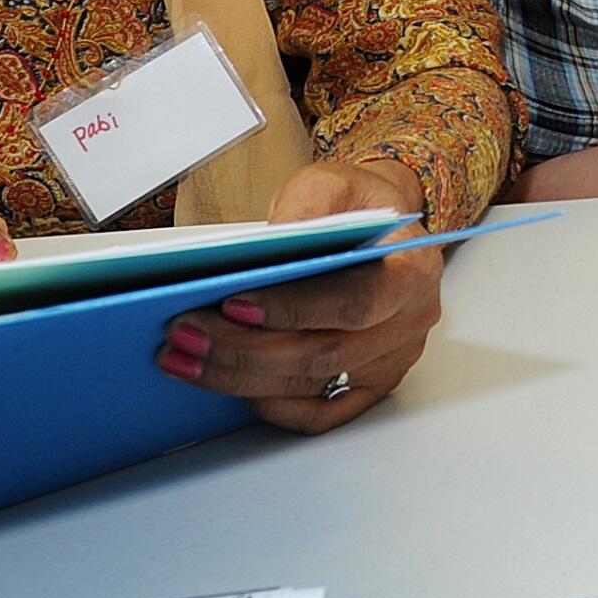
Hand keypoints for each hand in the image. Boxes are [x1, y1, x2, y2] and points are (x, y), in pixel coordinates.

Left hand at [155, 160, 440, 434]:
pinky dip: (269, 403)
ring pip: (311, 385)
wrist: (379, 228)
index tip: (233, 305)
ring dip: (240, 376)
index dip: (295, 309)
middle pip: (323, 353)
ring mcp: (391, 362)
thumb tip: (265, 248)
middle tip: (186, 334)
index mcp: (412, 271)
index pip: (355, 303)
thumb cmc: (356, 206)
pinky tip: (229, 383)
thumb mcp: (330, 184)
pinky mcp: (369, 387)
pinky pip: (318, 413)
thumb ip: (303, 209)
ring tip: (185, 358)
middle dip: (244, 349)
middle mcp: (409, 323)